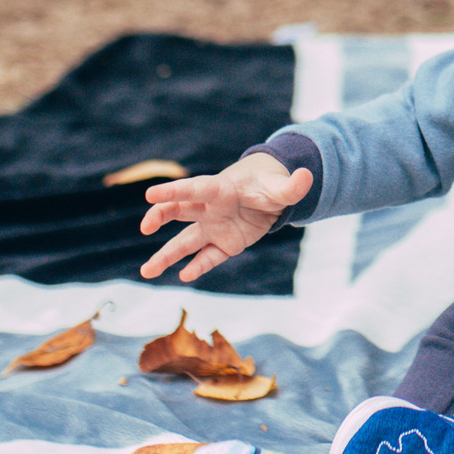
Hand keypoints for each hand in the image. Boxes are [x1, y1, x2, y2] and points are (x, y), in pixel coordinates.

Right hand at [138, 153, 313, 282]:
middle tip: (145, 226)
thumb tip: (307, 177)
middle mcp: (210, 209)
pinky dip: (197, 267)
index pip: (194, 189)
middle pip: (180, 211)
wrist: (268, 195)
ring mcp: (214, 228)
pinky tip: (184, 277)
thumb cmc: (269, 184)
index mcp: (220, 190)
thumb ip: (292, 185)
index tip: (150, 194)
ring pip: (186, 242)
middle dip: (160, 216)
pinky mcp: (223, 244)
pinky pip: (207, 257)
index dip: (173, 191)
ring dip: (167, 256)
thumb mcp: (282, 186)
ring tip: (146, 272)